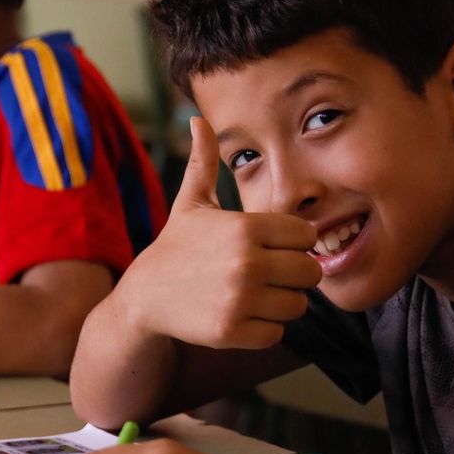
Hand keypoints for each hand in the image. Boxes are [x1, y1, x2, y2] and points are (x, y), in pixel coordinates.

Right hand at [118, 118, 320, 347]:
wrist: (143, 297)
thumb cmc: (176, 246)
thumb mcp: (191, 203)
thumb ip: (204, 163)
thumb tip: (198, 120)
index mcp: (246, 227)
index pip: (306, 235)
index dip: (293, 242)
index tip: (272, 247)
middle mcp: (247, 262)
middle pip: (310, 272)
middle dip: (294, 274)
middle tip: (268, 275)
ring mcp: (240, 299)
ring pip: (297, 305)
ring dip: (281, 302)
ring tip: (254, 294)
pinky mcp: (233, 331)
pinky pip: (277, 333)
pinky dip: (264, 328)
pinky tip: (242, 314)